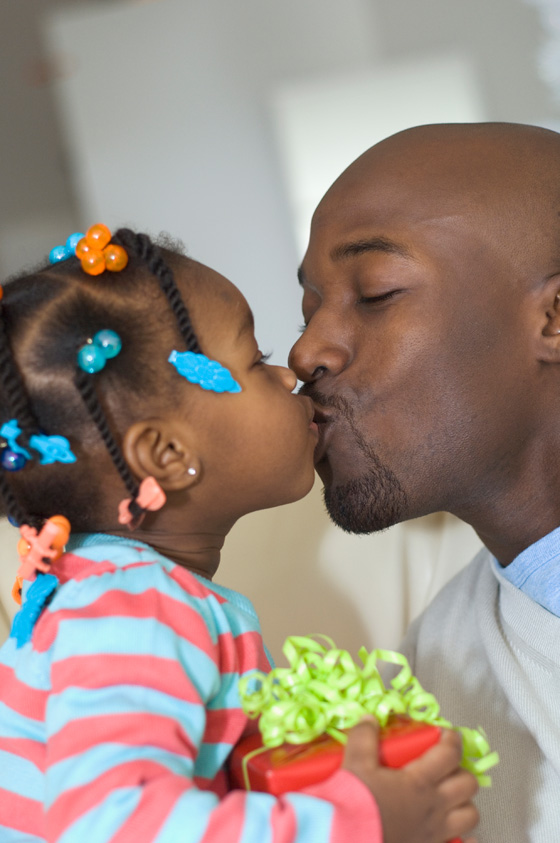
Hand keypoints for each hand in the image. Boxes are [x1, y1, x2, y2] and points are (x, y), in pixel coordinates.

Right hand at [342, 718, 478, 842]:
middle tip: (446, 766)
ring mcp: (435, 833)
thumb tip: (370, 720)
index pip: (450, 754)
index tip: (446, 734)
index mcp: (419, 782)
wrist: (349, 839)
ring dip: (464, 803)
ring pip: (470, 815)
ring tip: (448, 797)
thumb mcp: (355, 764)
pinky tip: (453, 832)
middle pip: (468, 784)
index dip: (452, 740)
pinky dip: (465, 839)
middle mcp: (434, 807)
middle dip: (460, 770)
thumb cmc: (356, 805)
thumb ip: (364, 738)